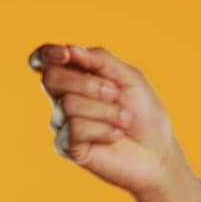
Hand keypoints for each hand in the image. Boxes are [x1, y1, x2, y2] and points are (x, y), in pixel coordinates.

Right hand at [26, 43, 189, 197]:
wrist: (158, 152)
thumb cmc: (144, 113)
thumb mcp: (129, 77)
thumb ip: (101, 60)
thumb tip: (70, 49)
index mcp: (74, 77)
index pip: (42, 61)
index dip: (46, 54)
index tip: (66, 54)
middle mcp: (62, 99)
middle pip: (51, 78)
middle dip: (88, 83)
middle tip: (115, 94)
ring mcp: (62, 124)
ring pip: (68, 105)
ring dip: (106, 111)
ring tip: (124, 119)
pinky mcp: (66, 147)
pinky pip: (75, 129)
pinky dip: (104, 130)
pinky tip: (115, 136)